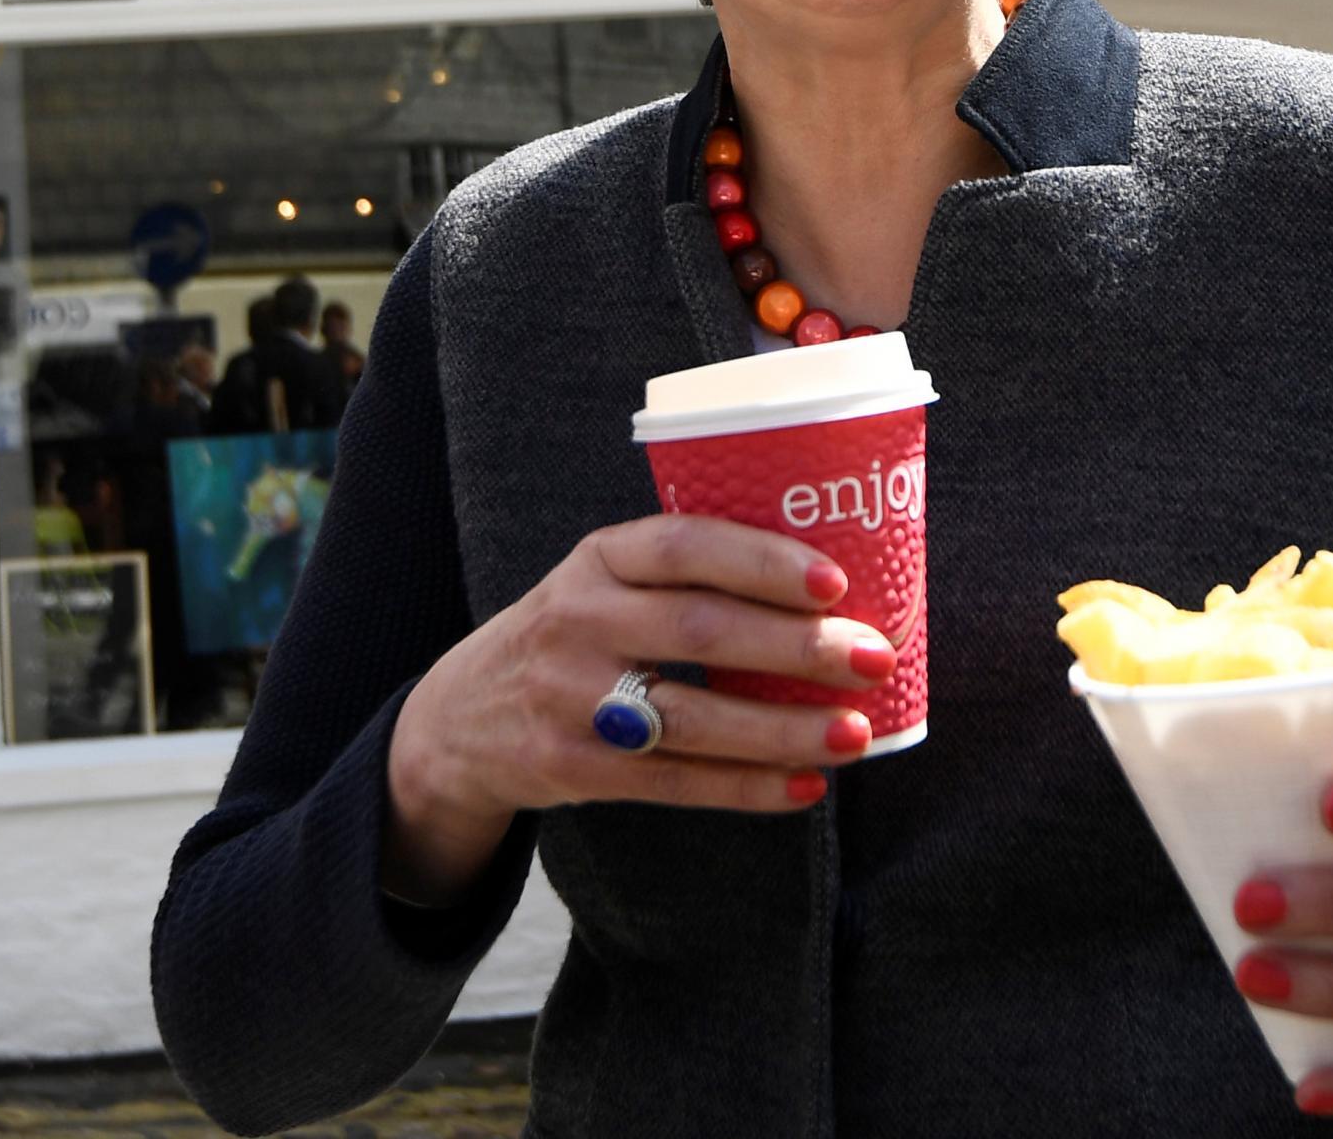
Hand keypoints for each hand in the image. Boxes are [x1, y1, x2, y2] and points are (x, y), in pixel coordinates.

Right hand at [381, 514, 895, 903]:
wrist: (459, 721)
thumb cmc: (570, 635)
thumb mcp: (600, 581)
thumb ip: (681, 577)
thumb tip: (828, 591)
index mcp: (595, 559)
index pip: (683, 545)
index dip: (761, 560)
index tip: (834, 581)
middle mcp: (578, 620)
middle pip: (701, 631)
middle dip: (798, 647)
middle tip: (874, 657)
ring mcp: (571, 698)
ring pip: (694, 718)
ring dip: (784, 729)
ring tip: (855, 733)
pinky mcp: (574, 768)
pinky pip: (677, 782)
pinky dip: (748, 787)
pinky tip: (807, 786)